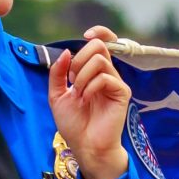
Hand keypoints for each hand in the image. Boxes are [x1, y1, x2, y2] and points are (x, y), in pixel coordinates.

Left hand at [51, 26, 131, 178]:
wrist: (85, 146)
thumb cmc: (74, 124)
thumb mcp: (57, 95)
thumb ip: (58, 73)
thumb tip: (65, 52)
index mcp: (93, 72)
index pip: (103, 42)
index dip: (98, 32)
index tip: (85, 35)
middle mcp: (107, 74)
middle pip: (99, 46)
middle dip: (79, 59)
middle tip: (72, 80)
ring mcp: (115, 83)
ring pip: (100, 60)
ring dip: (81, 76)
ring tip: (78, 94)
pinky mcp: (121, 93)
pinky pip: (105, 77)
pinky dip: (90, 86)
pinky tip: (86, 99)